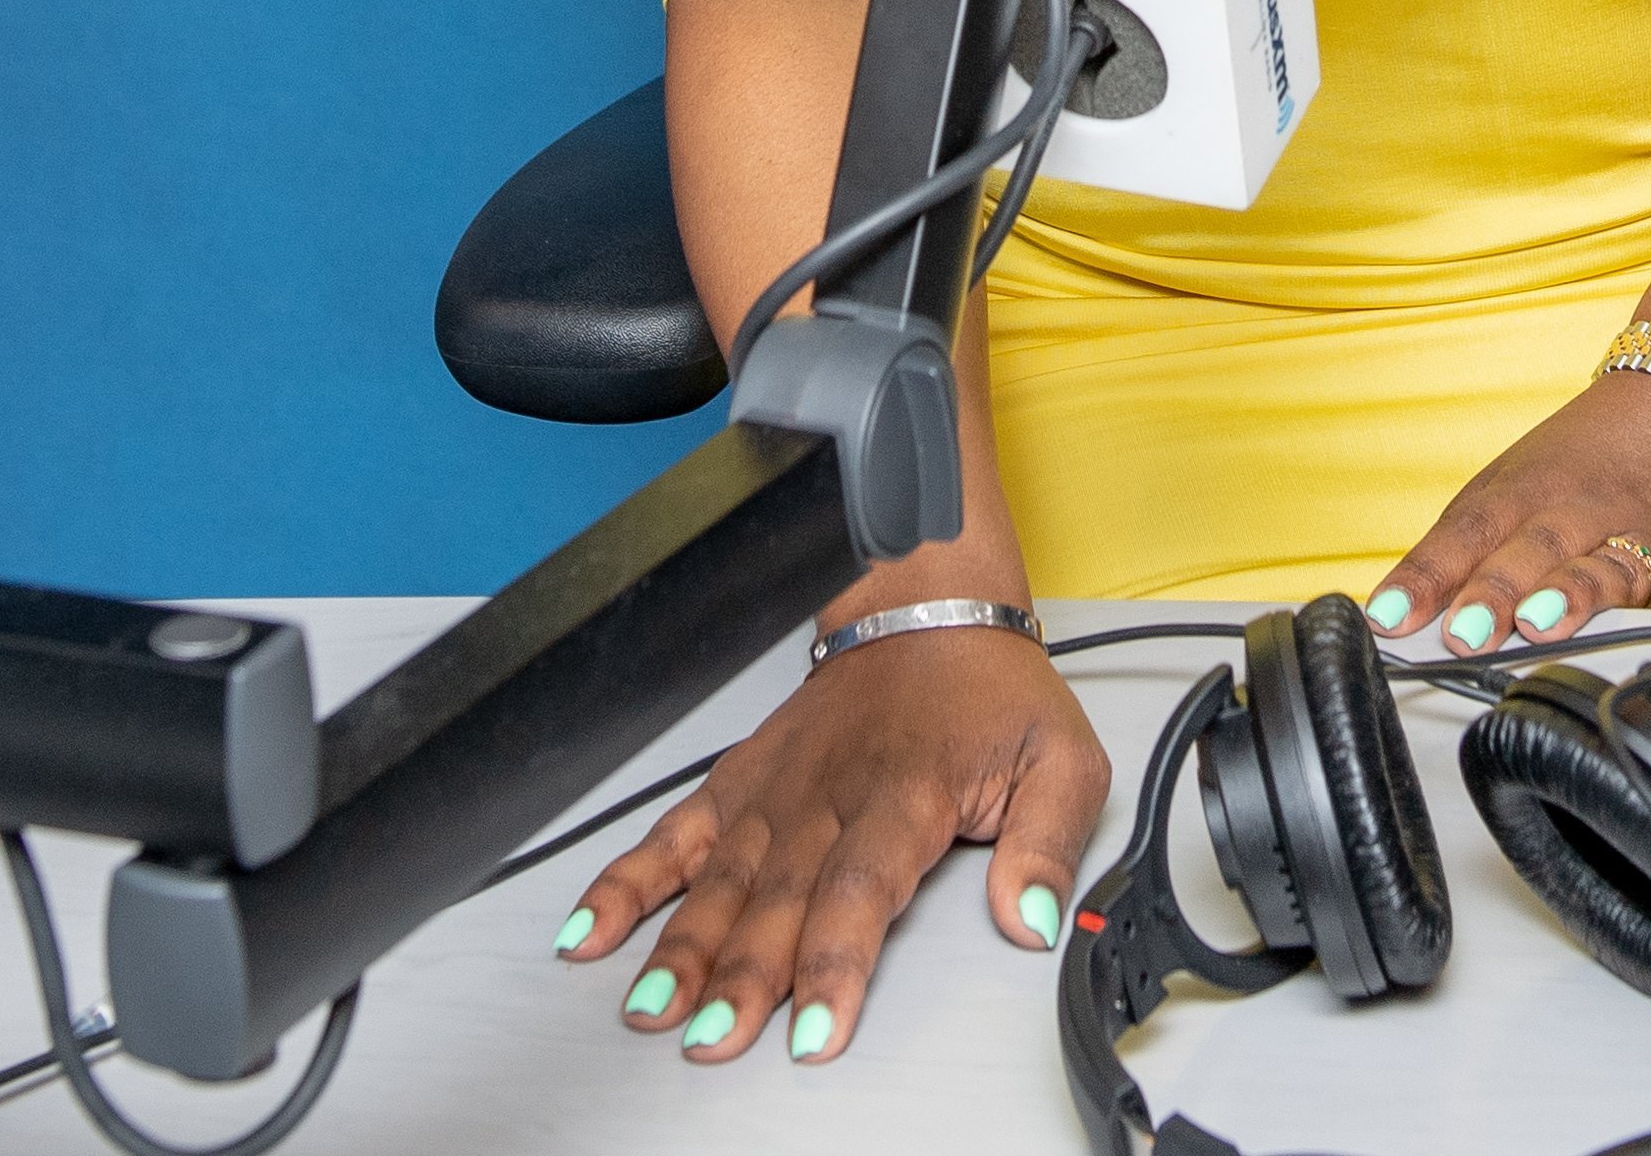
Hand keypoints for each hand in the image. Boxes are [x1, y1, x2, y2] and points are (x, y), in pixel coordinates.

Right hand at [553, 622, 1106, 1065]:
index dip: (834, 963)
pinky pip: (671, 836)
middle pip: (775, 902)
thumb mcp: (1061, 758)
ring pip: (718, 881)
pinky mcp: (737, 785)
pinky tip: (589, 931)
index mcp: (904, 794)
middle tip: (712, 1041)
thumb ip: (1047, 845)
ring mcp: (772, 792)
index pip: (861, 891)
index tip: (815, 1028)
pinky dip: (625, 883)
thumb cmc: (989, 692)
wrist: (926, 608)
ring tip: (650, 1010)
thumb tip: (1035, 918)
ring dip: (680, 949)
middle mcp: (826, 797)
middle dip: (741, 979)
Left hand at [1371, 370, 1650, 653]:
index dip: (1428, 575)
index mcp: (1526, 493)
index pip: (1469, 533)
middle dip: (1496, 590)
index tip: (1392, 618)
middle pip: (1535, 550)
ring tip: (1544, 620)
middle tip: (1465, 631)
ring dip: (1576, 593)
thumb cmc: (1585, 461)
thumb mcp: (1509, 489)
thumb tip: (1391, 617)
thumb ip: (1456, 555)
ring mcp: (1647, 531)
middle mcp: (1582, 512)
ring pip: (1611, 563)